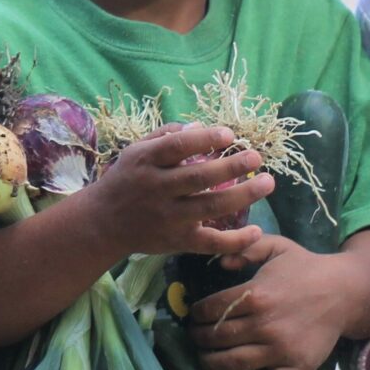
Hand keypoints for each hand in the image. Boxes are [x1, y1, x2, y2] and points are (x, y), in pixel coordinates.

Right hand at [81, 124, 272, 262]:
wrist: (102, 223)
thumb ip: (165, 137)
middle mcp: (157, 189)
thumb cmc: (125, 180)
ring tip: (267, 183)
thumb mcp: (135, 152)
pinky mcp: (177, 241)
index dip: (204, 139)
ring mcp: (168, 217)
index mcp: (146, 162)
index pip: (176, 147)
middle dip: (231, 166)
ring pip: (210, 207)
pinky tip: (256, 231)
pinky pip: (210, 242)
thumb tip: (201, 127)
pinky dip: (235, 240)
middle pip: (199, 177)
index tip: (229, 134)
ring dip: (243, 195)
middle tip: (256, 157)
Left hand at [186, 236, 347, 369]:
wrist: (345, 291)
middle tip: (195, 337)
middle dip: (199, 338)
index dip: (196, 314)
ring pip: (235, 363)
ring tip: (205, 359)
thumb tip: (220, 263)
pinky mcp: (299, 367)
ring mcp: (283, 349)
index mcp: (256, 295)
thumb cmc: (306, 268)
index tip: (193, 316)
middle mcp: (266, 325)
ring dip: (212, 363)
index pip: (211, 310)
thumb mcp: (276, 246)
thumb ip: (245, 249)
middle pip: (218, 337)